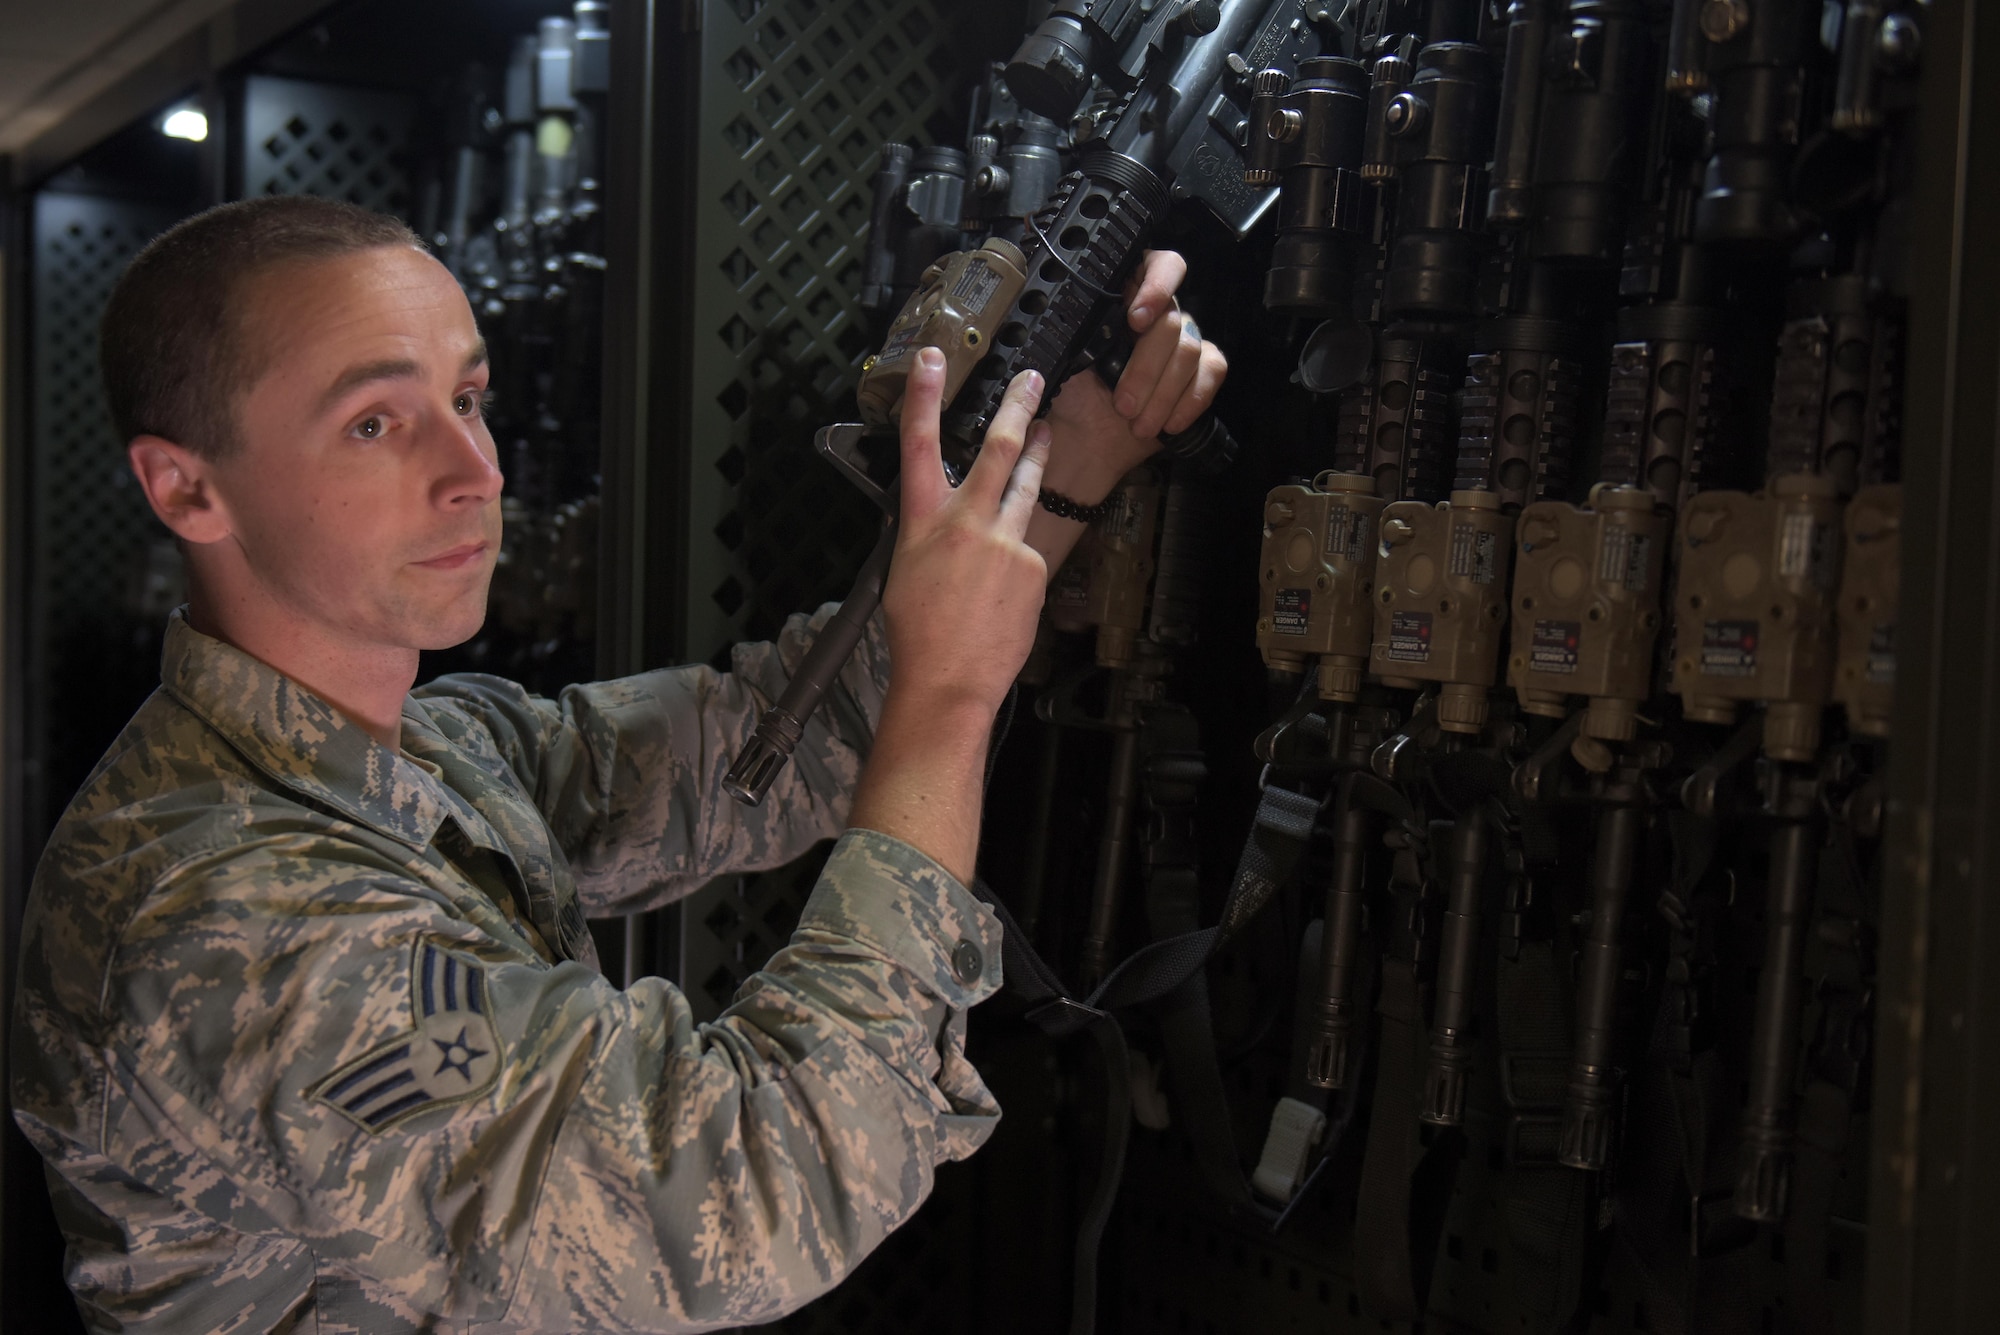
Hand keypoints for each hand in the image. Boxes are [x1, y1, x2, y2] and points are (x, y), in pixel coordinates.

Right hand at [882, 349, 1051, 717]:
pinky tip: (1007, 585)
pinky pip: (1029, 550)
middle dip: (1018, 407)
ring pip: (1027, 488)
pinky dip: (1020, 559)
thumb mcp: (906, 569)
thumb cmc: (918, 634)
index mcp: (923, 522)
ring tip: (1046, 433)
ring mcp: (1005, 542)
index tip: (932, 359)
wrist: (948, 680)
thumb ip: (931, 534)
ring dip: (1037, 456)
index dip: (924, 397)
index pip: (920, 445)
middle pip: (999, 449)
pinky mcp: (1033, 567)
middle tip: (1032, 379)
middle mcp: (966, 522)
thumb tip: (951, 522)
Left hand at [1043, 250, 1228, 503]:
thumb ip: (1078, 326)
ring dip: (1162, 393)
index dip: (1156, 285)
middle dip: (1146, 369)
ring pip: (1189, 350)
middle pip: (1172, 321)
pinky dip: (1190, 400)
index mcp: (1122, 299)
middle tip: (1122, 404)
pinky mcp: (1199, 372)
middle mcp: (1156, 316)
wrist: (1083, 442)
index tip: (1135, 320)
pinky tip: (1169, 423)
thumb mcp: (1062, 356)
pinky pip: (1212, 371)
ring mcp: (1180, 343)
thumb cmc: (1069, 398)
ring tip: (1138, 423)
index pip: (1158, 265)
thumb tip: (1085, 310)